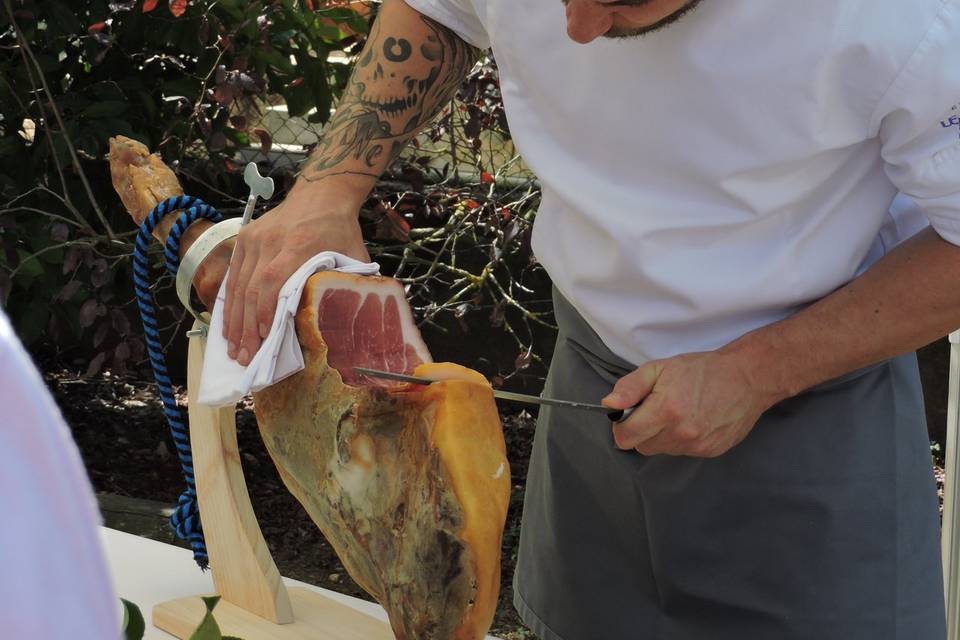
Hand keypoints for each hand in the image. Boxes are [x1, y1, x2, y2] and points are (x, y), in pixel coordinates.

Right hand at [222, 188, 368, 364]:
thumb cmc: (340, 230)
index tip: (264, 340)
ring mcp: (254, 238)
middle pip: (251, 289)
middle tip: (244, 358)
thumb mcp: (353, 256)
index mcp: (298, 246)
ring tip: (233, 349)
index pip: (273, 282)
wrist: (322, 193)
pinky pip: (233, 274)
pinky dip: (229, 302)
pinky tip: (228, 324)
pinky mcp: (245, 237)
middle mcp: (270, 242)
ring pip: (237, 285)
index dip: (266, 313)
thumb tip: (346, 323)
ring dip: (234, 320)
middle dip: (246, 328)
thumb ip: (347, 285)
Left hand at [601, 350, 785, 457]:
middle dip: (642, 431)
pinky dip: (681, 439)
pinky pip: (683, 452)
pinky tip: (693, 420)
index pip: (625, 438)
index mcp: (665, 411)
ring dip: (662, 436)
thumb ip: (630, 387)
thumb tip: (608, 405)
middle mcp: (681, 433)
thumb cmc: (701, 369)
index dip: (623, 426)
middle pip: (642, 447)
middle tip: (656, 410)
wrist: (747, 377)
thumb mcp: (659, 368)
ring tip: (677, 413)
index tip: (630, 414)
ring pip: (662, 450)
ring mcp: (697, 445)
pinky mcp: (711, 451)